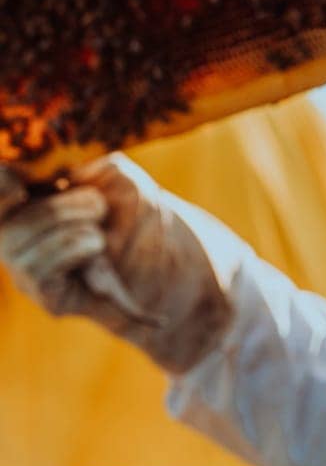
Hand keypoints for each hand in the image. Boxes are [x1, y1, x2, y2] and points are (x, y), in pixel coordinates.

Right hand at [0, 156, 233, 374]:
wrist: (168, 259)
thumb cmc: (134, 212)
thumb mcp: (116, 177)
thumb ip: (85, 168)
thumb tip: (62, 176)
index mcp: (27, 202)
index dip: (0, 184)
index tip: (18, 183)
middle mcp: (16, 238)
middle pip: (4, 223)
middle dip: (55, 208)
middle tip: (97, 206)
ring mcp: (28, 269)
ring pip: (16, 247)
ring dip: (68, 227)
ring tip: (101, 229)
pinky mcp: (48, 297)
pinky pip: (38, 274)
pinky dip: (72, 249)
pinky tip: (97, 246)